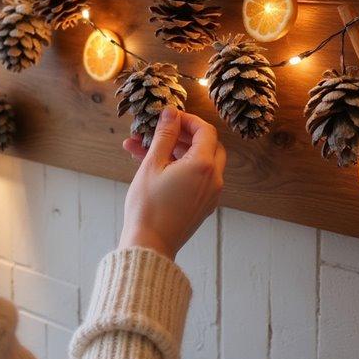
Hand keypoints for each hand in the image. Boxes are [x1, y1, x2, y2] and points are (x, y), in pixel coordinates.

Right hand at [118, 106, 225, 261]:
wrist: (150, 245)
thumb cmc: (148, 206)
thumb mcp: (152, 164)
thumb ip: (164, 135)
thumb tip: (171, 113)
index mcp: (203, 165)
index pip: (205, 130)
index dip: (187, 120)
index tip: (169, 118)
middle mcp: (214, 179)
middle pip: (208, 145)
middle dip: (184, 135)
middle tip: (162, 132)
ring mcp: (211, 194)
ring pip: (200, 162)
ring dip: (177, 152)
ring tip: (144, 150)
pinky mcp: (203, 205)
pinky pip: (197, 179)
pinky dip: (181, 169)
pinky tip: (154, 168)